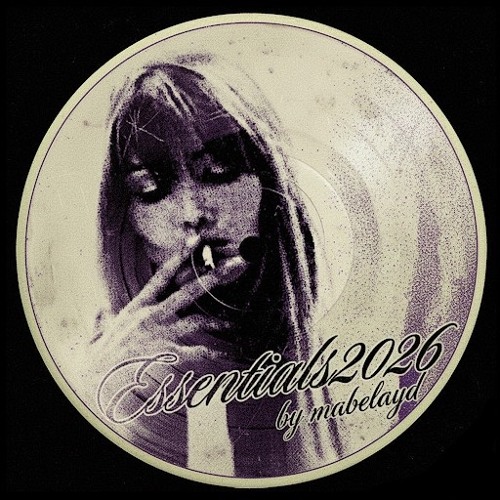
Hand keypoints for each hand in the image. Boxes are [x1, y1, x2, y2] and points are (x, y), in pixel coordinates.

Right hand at [89, 239, 247, 375]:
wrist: (96, 375)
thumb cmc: (101, 354)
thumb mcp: (102, 330)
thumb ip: (102, 319)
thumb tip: (99, 312)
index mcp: (139, 305)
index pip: (162, 276)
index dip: (180, 257)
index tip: (197, 240)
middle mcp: (153, 315)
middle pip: (188, 293)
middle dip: (213, 279)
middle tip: (235, 267)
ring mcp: (162, 334)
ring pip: (198, 320)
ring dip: (218, 321)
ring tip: (234, 322)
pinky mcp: (168, 353)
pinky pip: (196, 351)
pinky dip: (212, 350)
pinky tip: (226, 351)